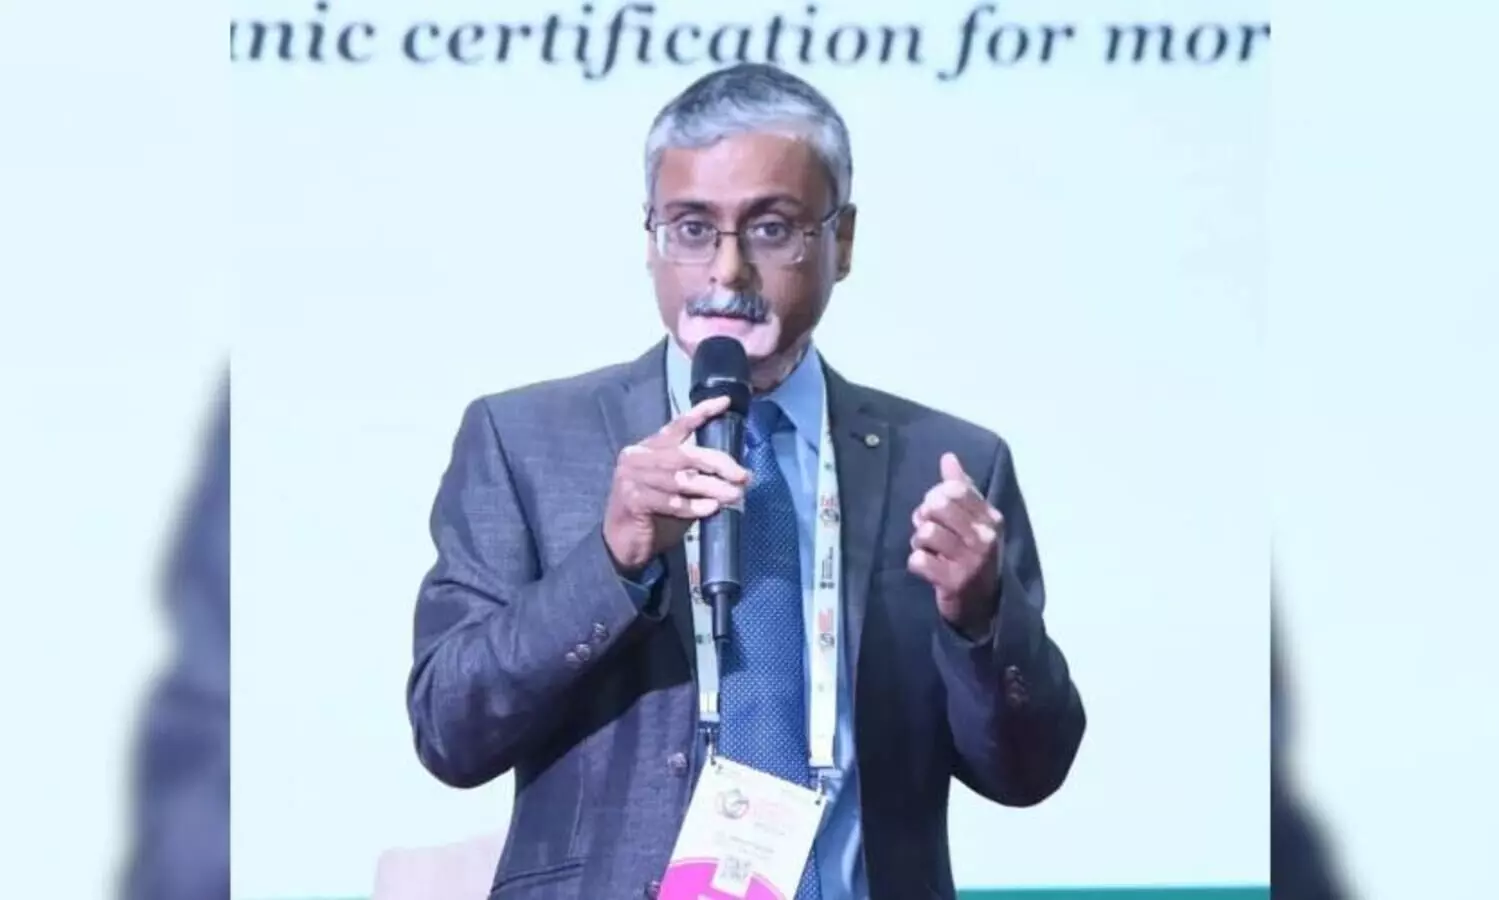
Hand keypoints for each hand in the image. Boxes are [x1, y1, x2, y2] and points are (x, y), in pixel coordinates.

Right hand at [603, 395, 750, 574]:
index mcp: (650, 447)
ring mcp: (632, 477)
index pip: (678, 424)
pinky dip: (693, 506)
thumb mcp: (678, 488)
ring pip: (682, 479)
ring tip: (733, 496)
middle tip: (743, 476)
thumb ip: (697, 475)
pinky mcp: (632, 499)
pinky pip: (671, 501)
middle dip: (719, 464)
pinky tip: (710, 509)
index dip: (702, 412)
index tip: (726, 402)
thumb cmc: (655, 514)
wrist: (624, 543)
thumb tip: (736, 472)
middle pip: (686, 454)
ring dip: (712, 488)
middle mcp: (638, 456)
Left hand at [908, 452, 1003, 635]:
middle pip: (938, 505)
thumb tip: (948, 457)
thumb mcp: (975, 521)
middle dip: (924, 515)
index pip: (956, 489)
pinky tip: (927, 568)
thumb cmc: (973, 556)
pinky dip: (916, 562)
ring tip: (928, 549)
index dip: (935, 495)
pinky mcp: (953, 582)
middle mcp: (984, 537)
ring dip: (918, 541)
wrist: (982, 606)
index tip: (935, 509)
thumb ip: (963, 488)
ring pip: (926, 531)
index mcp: (991, 518)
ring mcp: (970, 561)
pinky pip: (919, 559)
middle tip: (928, 530)